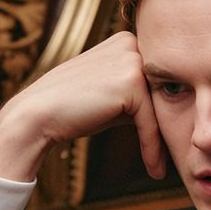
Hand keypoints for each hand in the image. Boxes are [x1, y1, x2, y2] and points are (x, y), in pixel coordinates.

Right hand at [0, 32, 165, 182]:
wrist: (38, 114)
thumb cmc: (74, 108)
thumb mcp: (111, 93)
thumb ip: (137, 92)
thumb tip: (172, 106)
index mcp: (126, 40)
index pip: (156, 79)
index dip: (163, 110)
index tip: (167, 139)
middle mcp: (130, 43)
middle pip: (162, 92)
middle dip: (167, 124)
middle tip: (172, 156)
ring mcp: (131, 59)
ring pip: (159, 107)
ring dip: (161, 140)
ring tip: (161, 167)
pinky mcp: (131, 82)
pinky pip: (150, 121)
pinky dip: (152, 147)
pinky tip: (154, 169)